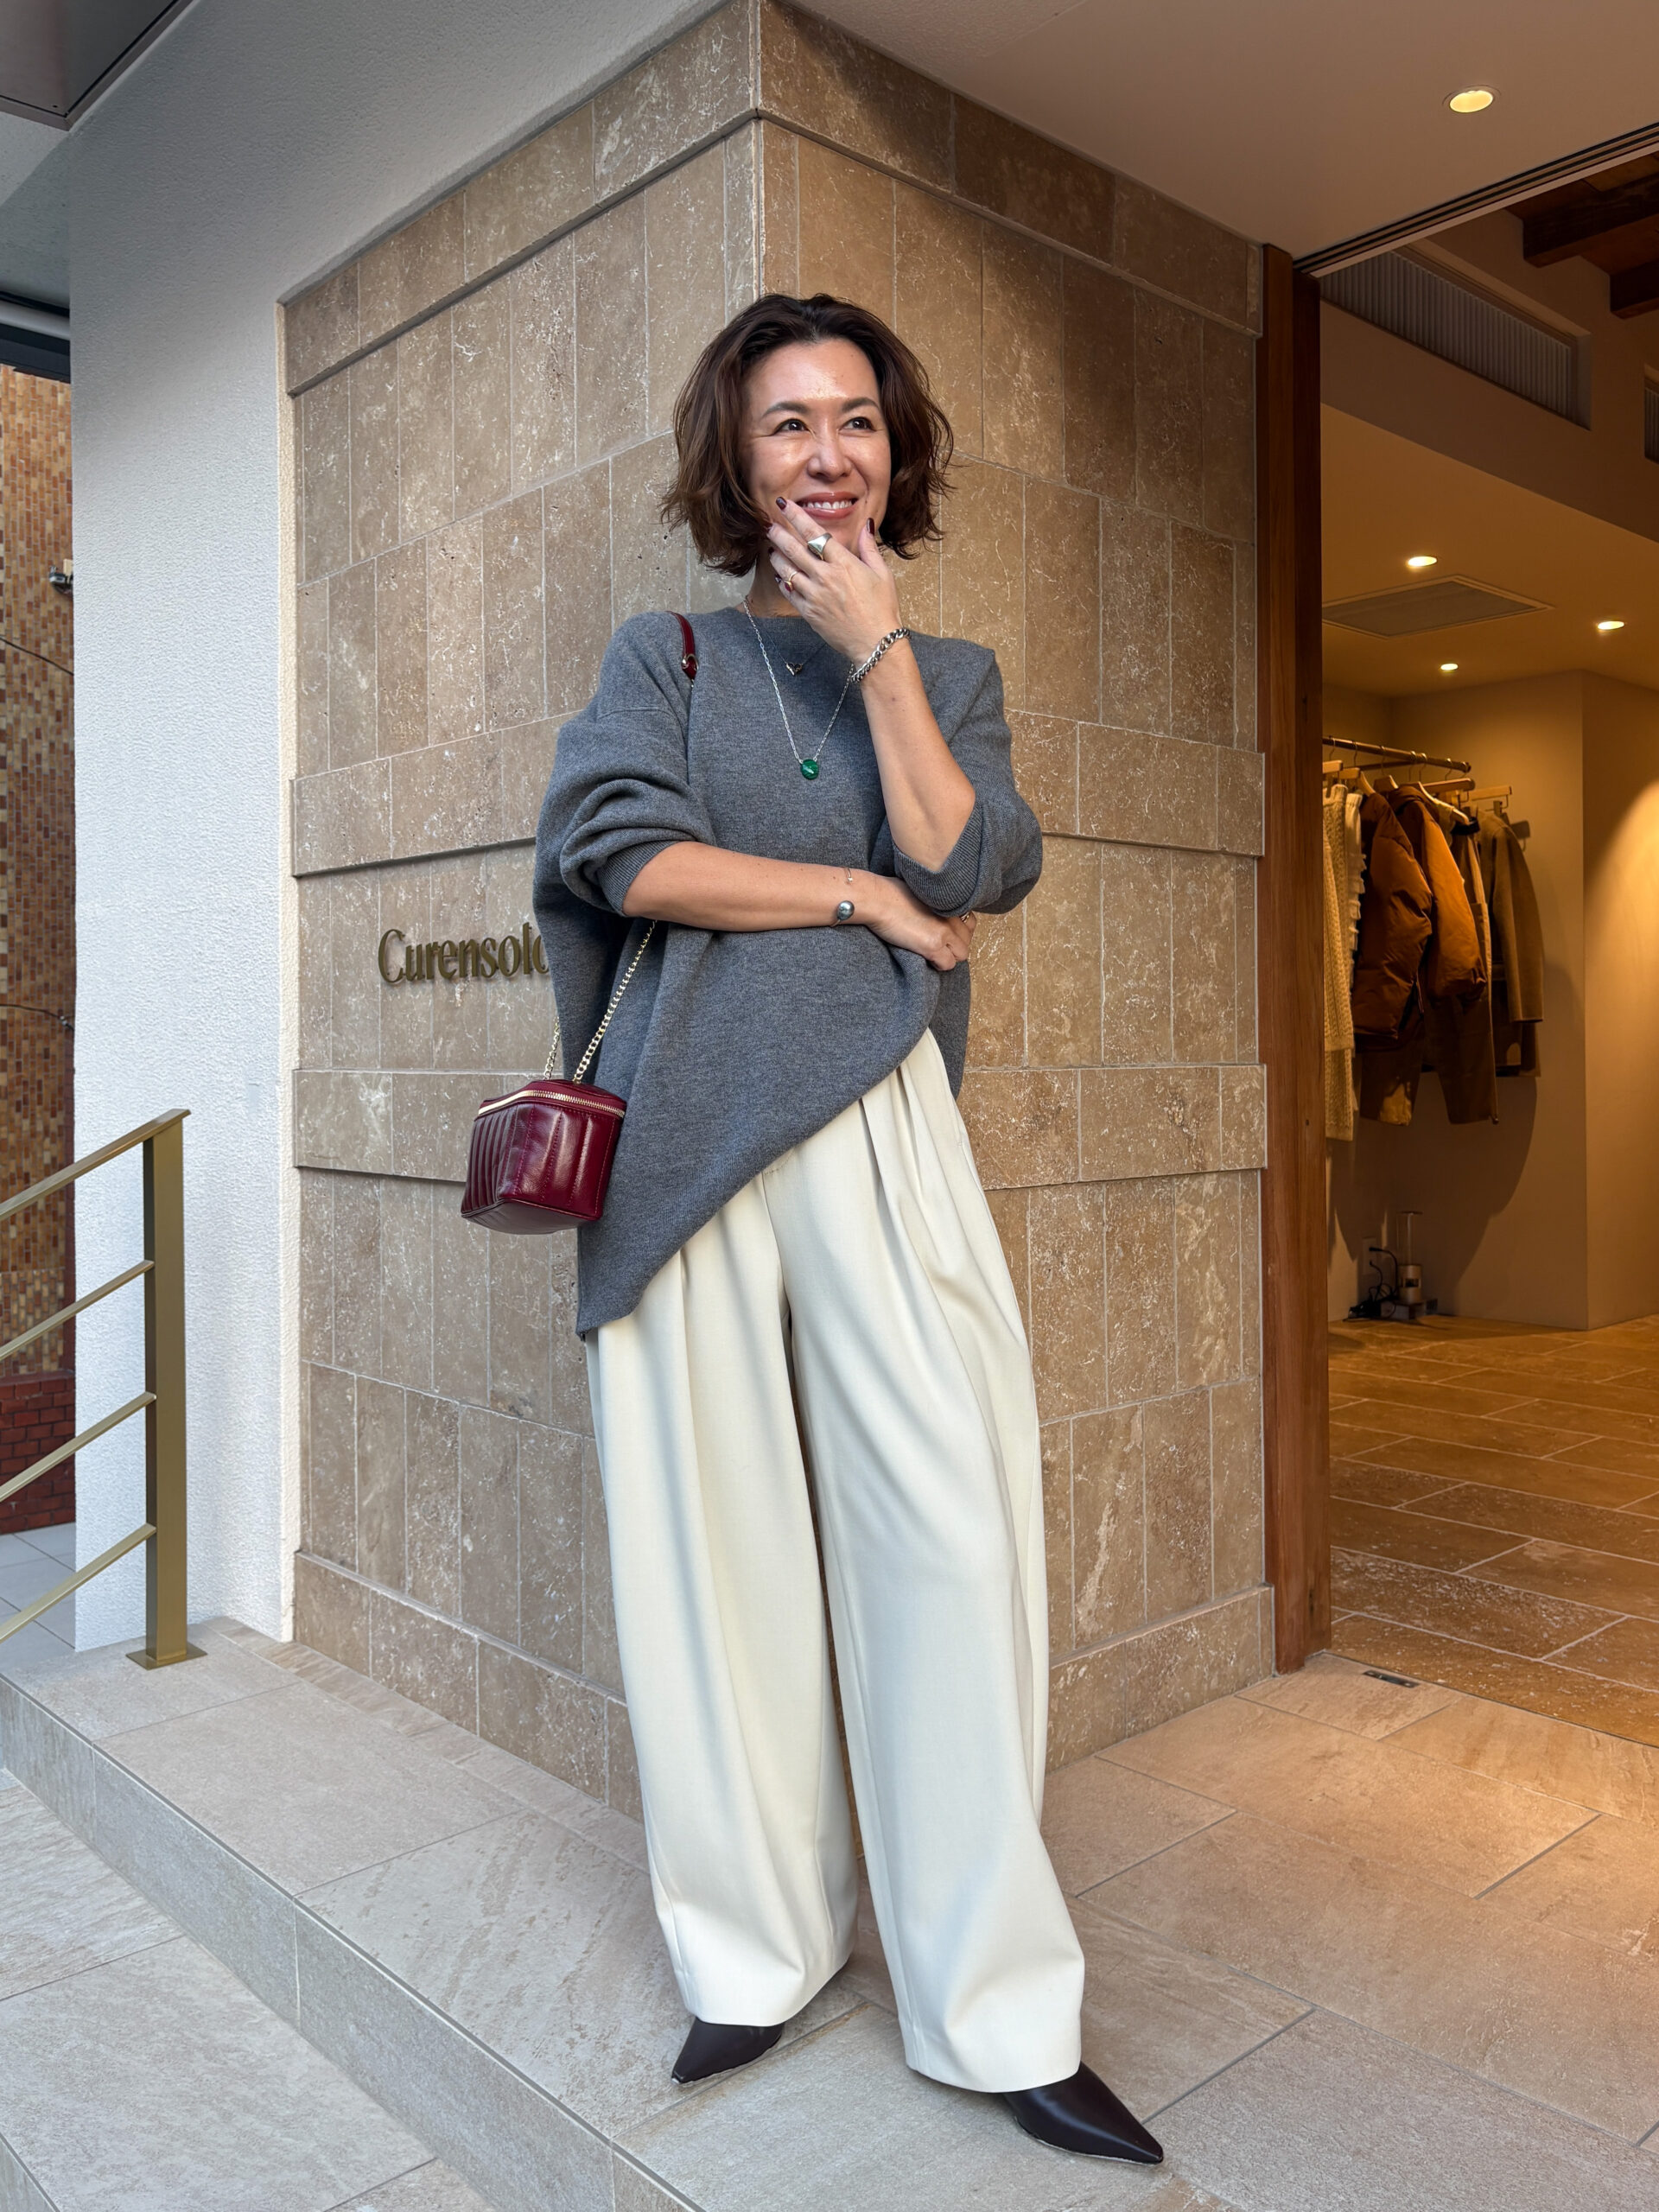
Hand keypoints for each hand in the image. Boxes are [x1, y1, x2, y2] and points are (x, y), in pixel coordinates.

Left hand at [766, 500, 902, 664]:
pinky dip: (783, 582)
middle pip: (794, 549)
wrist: (875, 643)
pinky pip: (789, 593)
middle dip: (778, 534)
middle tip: (767, 524)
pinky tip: (781, 576)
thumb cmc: (882, 609)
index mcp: (843, 563)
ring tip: (772, 550)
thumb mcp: (882, 574)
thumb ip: (869, 548)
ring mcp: (814, 595)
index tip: (784, 505)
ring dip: (777, 557)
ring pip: (787, 570)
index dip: (796, 516)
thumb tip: (867, 525)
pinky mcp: (809, 613)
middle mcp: (825, 576)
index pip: (814, 533)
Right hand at [854, 872, 976, 970]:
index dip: (957, 931)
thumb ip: (934, 902)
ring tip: (932, 953)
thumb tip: (934, 914)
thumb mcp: (921, 891)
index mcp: (949, 901)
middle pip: (968, 939)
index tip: (945, 934)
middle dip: (954, 944)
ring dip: (948, 956)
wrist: (876, 899)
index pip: (969, 921)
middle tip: (938, 945)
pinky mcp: (933, 945)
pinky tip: (926, 958)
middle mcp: (952, 915)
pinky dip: (939, 964)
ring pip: (962, 954)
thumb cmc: (889, 892)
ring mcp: (944, 931)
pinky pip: (948, 964)